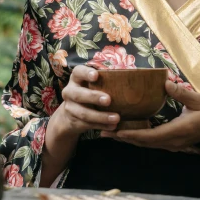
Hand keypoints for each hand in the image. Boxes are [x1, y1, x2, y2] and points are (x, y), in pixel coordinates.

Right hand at [41, 65, 118, 186]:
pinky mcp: (74, 121)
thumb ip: (104, 81)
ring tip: (116, 118)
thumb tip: (130, 76)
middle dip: (93, 97)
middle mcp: (70, 92)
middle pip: (79, 94)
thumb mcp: (91, 85)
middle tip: (108, 100)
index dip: (86, 73)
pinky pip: (88, 125)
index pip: (78, 72)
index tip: (96, 75)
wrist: (69, 115)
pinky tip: (113, 126)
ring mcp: (70, 108)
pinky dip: (102, 126)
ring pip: (84, 113)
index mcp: (76, 79)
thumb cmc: (89, 92)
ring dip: (101, 116)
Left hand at [103, 80, 199, 155]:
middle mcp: (172, 141)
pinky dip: (137, 137)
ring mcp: (172, 143)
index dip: (130, 134)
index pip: (149, 136)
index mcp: (177, 131)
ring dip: (127, 138)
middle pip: (142, 142)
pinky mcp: (172, 141)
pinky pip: (151, 141)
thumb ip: (182, 93)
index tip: (114, 130)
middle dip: (122, 138)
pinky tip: (128, 131)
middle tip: (101, 131)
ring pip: (145, 143)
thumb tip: (165, 81)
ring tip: (109, 132)